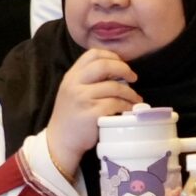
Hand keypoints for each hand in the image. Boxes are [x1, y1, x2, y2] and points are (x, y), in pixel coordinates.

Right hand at [45, 48, 139, 176]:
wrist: (60, 141)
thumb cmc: (72, 116)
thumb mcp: (73, 91)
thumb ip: (88, 79)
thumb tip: (118, 71)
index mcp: (71, 76)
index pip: (92, 54)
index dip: (112, 56)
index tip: (122, 65)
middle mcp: (75, 84)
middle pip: (104, 65)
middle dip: (124, 69)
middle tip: (133, 78)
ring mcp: (82, 98)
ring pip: (114, 86)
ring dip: (130, 92)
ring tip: (135, 99)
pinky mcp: (91, 114)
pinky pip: (116, 104)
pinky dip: (127, 105)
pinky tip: (129, 109)